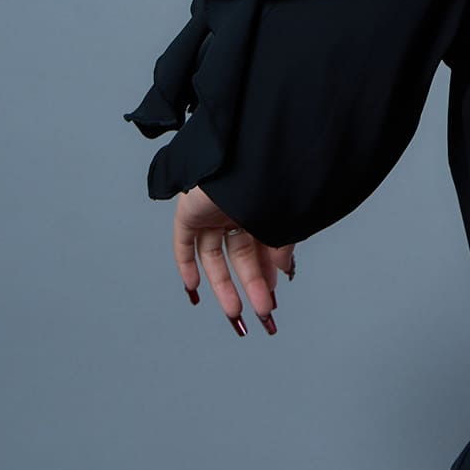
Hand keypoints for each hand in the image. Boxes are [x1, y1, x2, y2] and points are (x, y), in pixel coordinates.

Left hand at [172, 185, 295, 335]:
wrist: (248, 157)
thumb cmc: (272, 181)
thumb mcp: (282, 222)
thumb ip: (282, 248)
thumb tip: (285, 270)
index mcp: (260, 210)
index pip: (262, 250)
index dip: (267, 276)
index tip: (273, 300)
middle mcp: (235, 212)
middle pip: (241, 258)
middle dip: (252, 286)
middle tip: (262, 312)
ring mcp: (212, 212)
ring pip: (214, 257)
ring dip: (224, 286)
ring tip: (235, 312)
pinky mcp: (190, 211)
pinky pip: (183, 244)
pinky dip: (187, 267)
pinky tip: (195, 290)